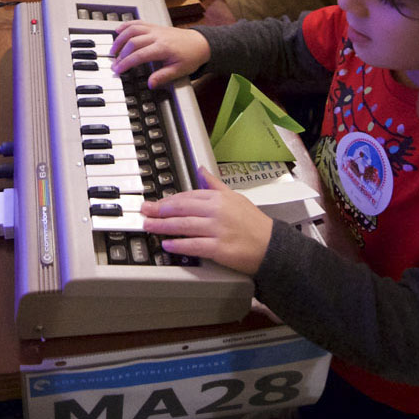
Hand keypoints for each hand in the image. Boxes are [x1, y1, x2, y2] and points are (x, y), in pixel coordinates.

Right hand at [111, 20, 210, 86]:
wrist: (200, 43)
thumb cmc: (190, 57)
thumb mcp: (179, 71)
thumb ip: (163, 77)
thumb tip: (150, 84)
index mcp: (163, 48)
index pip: (139, 55)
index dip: (126, 63)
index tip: (118, 70)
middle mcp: (157, 36)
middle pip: (132, 42)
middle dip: (120, 53)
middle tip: (114, 64)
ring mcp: (155, 29)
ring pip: (132, 29)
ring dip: (120, 39)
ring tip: (113, 50)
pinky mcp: (154, 26)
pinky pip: (138, 22)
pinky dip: (126, 25)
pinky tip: (118, 30)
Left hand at [141, 167, 273, 274]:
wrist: (272, 246)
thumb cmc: (254, 223)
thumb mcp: (235, 196)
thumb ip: (215, 184)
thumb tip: (201, 169)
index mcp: (219, 198)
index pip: (188, 195)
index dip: (169, 199)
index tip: (156, 203)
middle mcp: (217, 211)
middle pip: (182, 208)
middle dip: (160, 210)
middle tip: (146, 211)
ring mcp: (218, 230)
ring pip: (185, 225)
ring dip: (163, 226)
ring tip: (150, 226)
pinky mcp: (220, 249)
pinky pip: (195, 245)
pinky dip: (179, 245)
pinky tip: (167, 244)